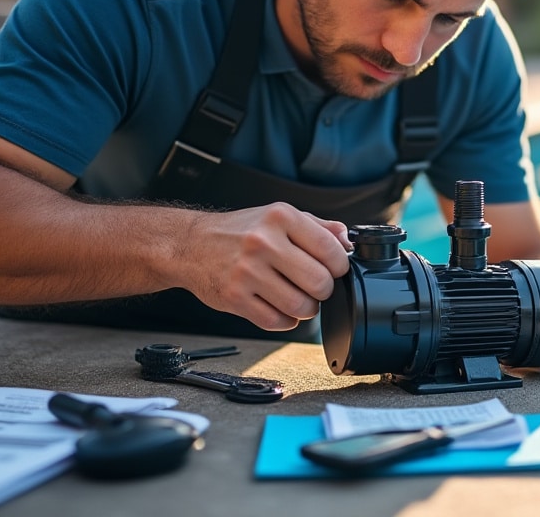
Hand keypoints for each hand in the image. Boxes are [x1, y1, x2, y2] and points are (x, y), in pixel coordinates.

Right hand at [181, 203, 351, 331]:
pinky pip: (276, 322)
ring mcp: (247, 272)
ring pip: (300, 307)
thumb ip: (318, 226)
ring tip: (298, 298)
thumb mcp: (279, 216)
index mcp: (280, 218)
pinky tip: (279, 307)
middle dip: (324, 291)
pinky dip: (285, 320)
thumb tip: (348, 242)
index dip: (340, 266)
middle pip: (319, 283)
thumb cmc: (240, 231)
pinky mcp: (234, 298)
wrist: (190, 244)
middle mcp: (263, 243)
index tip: (334, 269)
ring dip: (307, 309)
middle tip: (315, 287)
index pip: (330, 250)